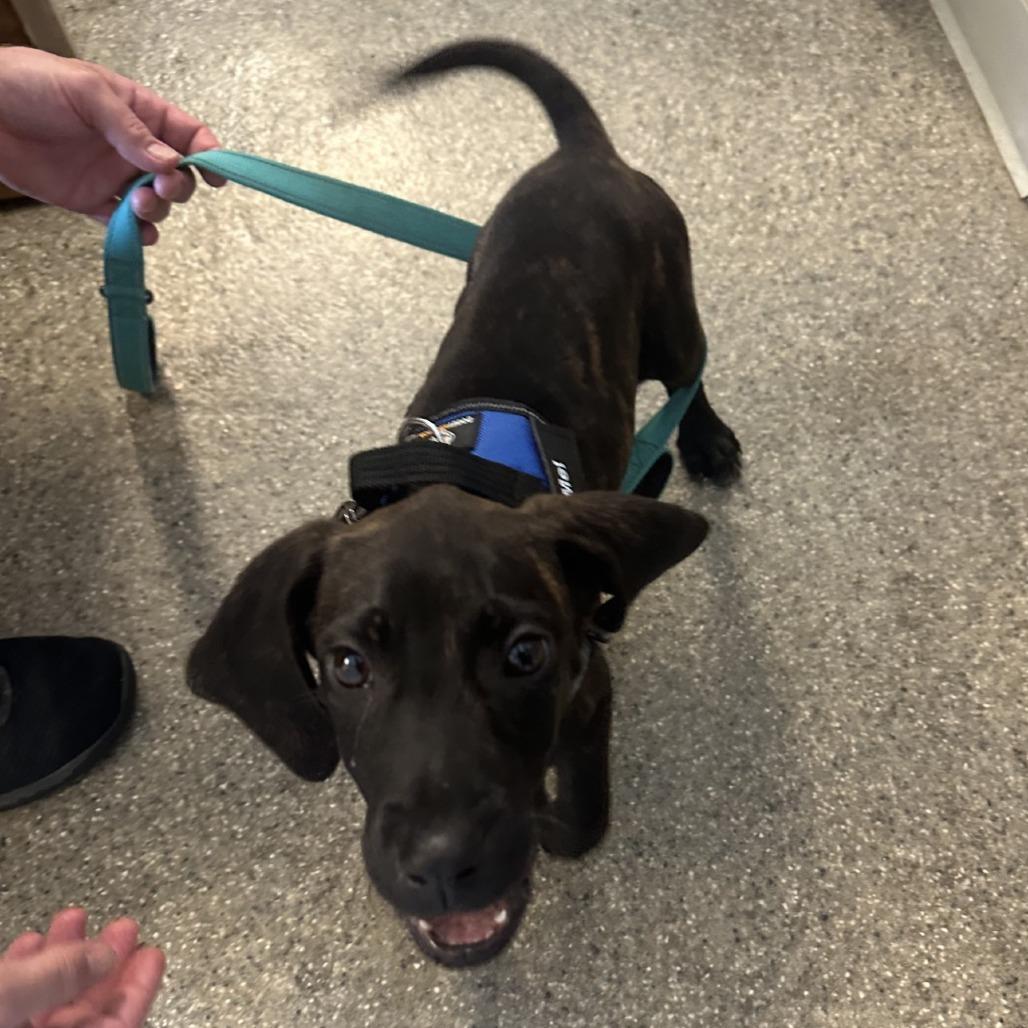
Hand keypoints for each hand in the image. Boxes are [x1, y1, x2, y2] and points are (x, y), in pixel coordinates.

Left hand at [0, 47, 224, 243]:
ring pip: (155, 202)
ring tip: (138, 204)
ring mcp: (112, 175)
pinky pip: (123, 223)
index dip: (208, 154)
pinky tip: (138, 233)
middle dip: (179, 186)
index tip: (216, 174)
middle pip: (177, 174)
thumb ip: (131, 129)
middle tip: (162, 186)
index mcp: (137, 111)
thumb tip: (170, 162)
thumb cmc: (28, 83)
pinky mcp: (90, 200)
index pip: (186, 133)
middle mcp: (130, 146)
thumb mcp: (87, 92)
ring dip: (157, 209)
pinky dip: (136, 233)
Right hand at [0, 908, 164, 1027]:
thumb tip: (105, 956)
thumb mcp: (7, 997)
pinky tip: (33, 942)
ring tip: (75, 919)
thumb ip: (56, 978)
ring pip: (48, 1000)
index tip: (152, 955)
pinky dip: (27, 967)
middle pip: (83, 1011)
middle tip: (121, 929)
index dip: (138, 989)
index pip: (115, 1027)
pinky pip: (15, 997)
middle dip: (103, 963)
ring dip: (64, 955)